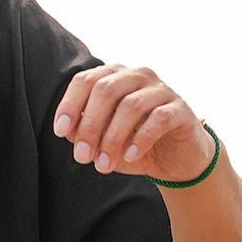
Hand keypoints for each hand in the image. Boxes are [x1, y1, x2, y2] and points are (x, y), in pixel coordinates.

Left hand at [52, 63, 213, 182]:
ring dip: (113, 138)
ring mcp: (161, 89)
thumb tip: (66, 129)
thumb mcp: (101, 141)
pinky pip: (158, 118)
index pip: (86, 80)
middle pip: (106, 90)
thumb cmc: (132, 145)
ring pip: (131, 105)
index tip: (60, 132)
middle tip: (82, 157)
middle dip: (90, 126)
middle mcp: (138, 76)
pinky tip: (130, 156)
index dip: (70, 104)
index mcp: (114, 77)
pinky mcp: (180, 109)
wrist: (173, 161)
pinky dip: (140, 139)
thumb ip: (82, 131)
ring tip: (103, 165)